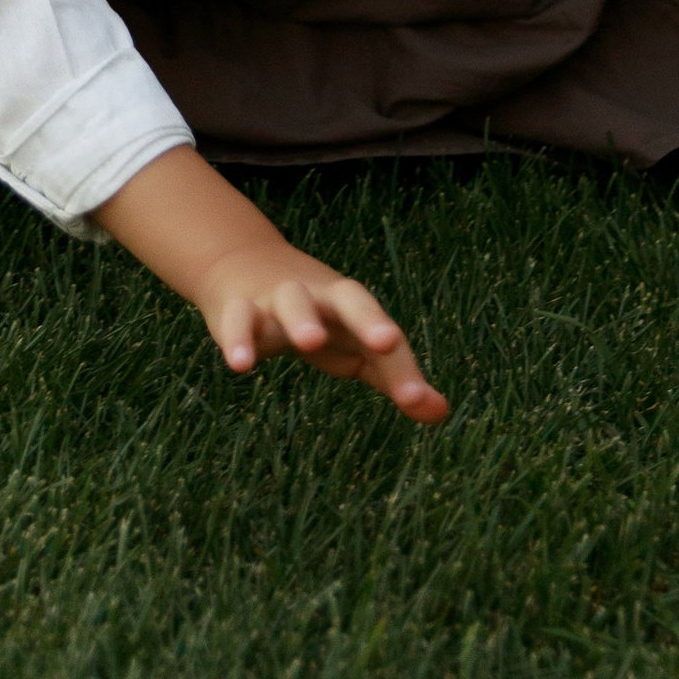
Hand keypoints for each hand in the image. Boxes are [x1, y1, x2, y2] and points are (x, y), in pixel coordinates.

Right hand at [193, 238, 446, 424]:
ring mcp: (278, 297)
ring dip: (303, 318)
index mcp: (352, 305)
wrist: (242, 265)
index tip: (417, 400)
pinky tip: (240, 364)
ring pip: (292, 300)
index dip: (401, 363)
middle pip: (349, 297)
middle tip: (385, 343)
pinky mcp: (239, 307)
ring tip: (310, 343)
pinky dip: (239, 337)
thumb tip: (440, 412)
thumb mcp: (356, 345)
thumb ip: (394, 375)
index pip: (384, 330)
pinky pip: (238, 319)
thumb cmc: (317, 317)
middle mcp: (320, 295)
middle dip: (367, 318)